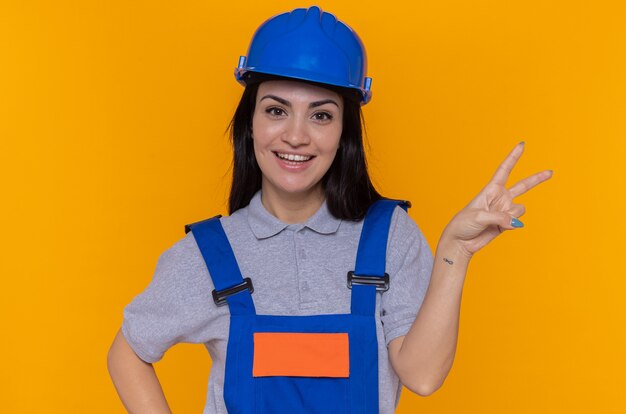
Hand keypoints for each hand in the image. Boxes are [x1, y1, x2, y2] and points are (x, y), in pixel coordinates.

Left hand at [440, 142, 552, 259]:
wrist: (460, 242)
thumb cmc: (463, 224)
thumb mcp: (479, 216)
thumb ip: (500, 218)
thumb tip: (516, 223)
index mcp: (491, 189)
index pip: (504, 170)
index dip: (513, 157)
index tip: (522, 144)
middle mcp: (500, 198)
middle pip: (523, 186)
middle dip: (537, 179)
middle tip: (551, 172)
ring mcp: (504, 211)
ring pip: (520, 209)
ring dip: (512, 216)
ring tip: (496, 221)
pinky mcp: (506, 224)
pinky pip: (517, 221)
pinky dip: (511, 225)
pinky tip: (500, 228)